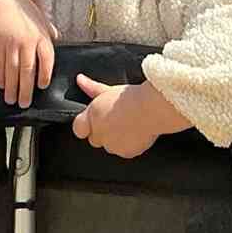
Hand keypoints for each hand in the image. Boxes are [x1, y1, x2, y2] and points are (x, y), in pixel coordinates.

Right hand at [0, 0, 56, 107]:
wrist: (3, 1)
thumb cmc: (25, 13)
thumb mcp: (41, 20)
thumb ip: (49, 32)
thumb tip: (58, 38)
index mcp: (41, 37)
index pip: (46, 59)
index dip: (44, 74)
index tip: (42, 86)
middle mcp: (27, 41)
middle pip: (27, 70)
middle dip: (25, 89)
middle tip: (24, 104)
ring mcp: (11, 43)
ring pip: (12, 70)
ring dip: (12, 87)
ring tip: (12, 100)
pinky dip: (1, 76)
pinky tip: (3, 86)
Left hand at [70, 75, 187, 158]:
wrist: (152, 109)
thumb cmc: (132, 97)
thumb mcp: (109, 90)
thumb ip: (92, 87)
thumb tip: (80, 80)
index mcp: (92, 117)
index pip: (78, 128)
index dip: (85, 125)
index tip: (95, 120)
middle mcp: (99, 133)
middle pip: (94, 139)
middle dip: (103, 132)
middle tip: (117, 120)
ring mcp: (112, 145)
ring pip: (110, 146)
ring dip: (116, 139)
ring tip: (129, 124)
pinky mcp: (125, 153)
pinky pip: (124, 151)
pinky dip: (129, 145)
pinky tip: (136, 132)